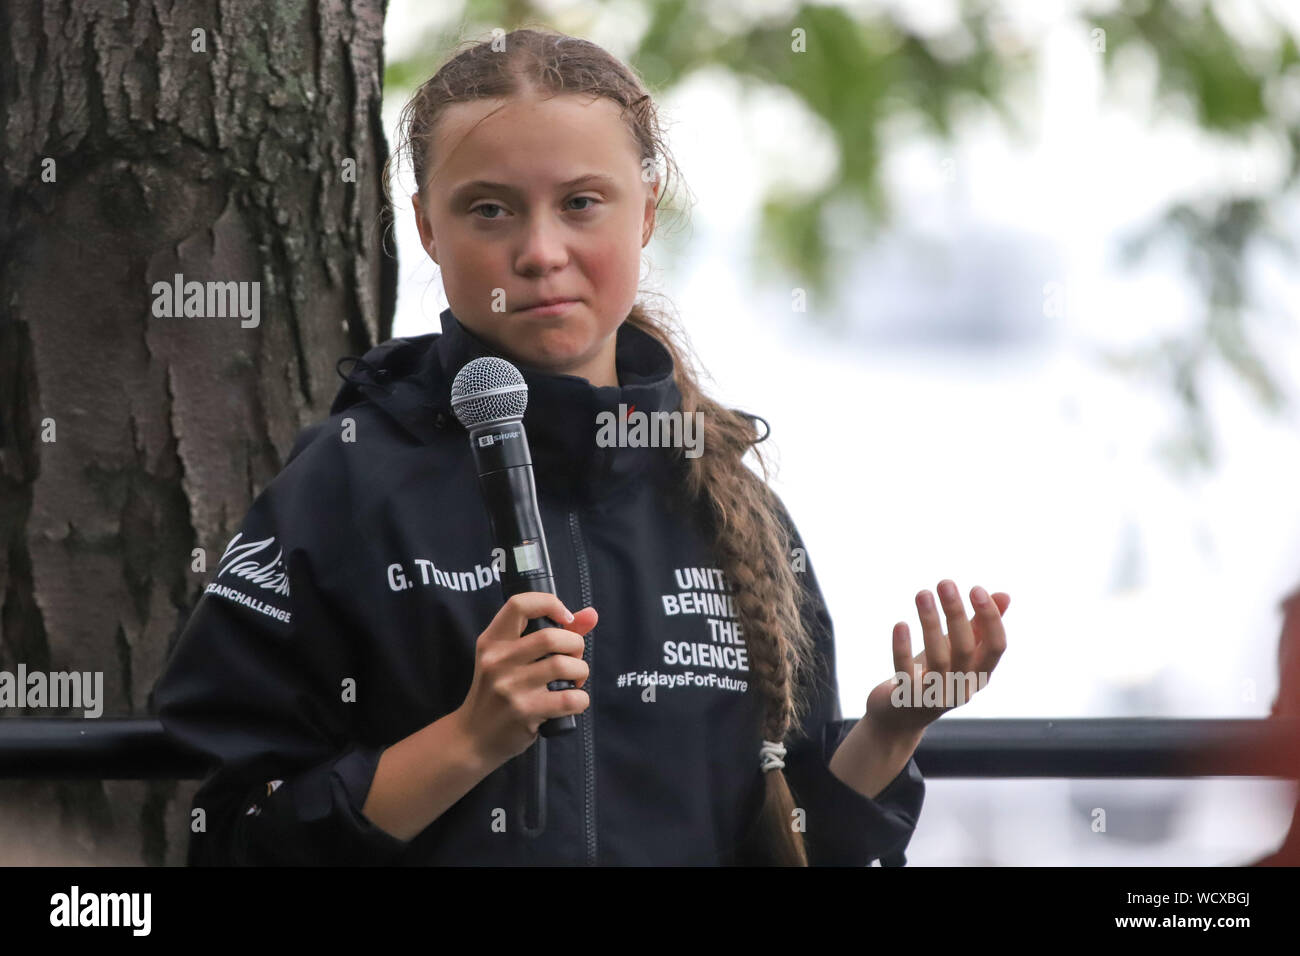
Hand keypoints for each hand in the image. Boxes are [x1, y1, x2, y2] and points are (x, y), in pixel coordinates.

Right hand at [457, 592, 598, 766]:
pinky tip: (574, 701)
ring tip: (574, 681)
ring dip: (581, 672)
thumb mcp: (509, 659)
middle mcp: (497, 660)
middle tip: (574, 658)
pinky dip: (581, 699)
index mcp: (492, 641)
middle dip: (576, 645)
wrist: (472, 737)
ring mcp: (510, 687)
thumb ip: (549, 632)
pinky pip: (569, 698)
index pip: (519, 604)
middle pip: (552, 637)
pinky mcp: (524, 712)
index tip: (565, 618)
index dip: (550, 603)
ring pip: (565, 666)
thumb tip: (591, 614)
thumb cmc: (497, 693)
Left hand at [865, 580, 1008, 736]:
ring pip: (938, 657)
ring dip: (930, 623)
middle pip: (966, 648)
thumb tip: (1004, 595)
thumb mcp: (957, 651)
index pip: (997, 647)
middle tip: (945, 583)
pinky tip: (900, 624)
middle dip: (956, 613)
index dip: (991, 618)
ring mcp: (936, 696)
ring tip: (922, 594)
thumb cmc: (933, 677)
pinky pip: (906, 671)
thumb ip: (979, 626)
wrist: (898, 717)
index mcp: (980, 675)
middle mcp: (963, 688)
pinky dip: (903, 648)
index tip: (976, 588)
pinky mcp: (908, 698)